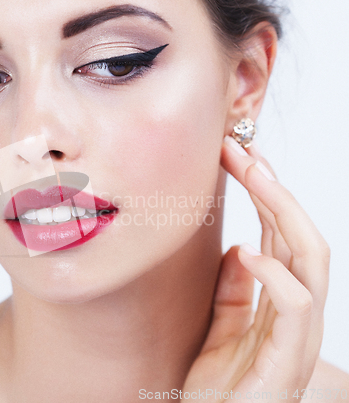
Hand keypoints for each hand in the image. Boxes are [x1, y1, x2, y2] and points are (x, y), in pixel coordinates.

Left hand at [182, 136, 329, 401]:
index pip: (285, 237)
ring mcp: (297, 338)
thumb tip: (241, 248)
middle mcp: (298, 316)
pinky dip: (276, 272)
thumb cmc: (215, 386)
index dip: (267, 193)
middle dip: (274, 187)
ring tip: (251, 174)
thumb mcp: (222, 328)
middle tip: (241, 149)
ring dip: (282, 210)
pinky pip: (296, 306)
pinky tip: (248, 251)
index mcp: (282, 304)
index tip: (239, 157)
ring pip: (311, 259)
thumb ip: (235, 290)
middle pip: (302, 236)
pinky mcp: (286, 363)